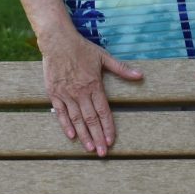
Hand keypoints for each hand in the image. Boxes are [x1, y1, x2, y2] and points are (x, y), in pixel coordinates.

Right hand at [40, 32, 141, 157]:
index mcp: (94, 85)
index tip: (111, 141)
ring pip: (76, 119)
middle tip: (103, 153)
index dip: (108, 127)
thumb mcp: (104, 57)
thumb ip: (121, 69)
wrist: (57, 41)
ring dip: (84, 135)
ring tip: (90, 148)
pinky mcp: (54, 93)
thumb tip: (140, 75)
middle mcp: (80, 93)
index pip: (103, 112)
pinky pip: (60, 113)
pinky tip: (71, 136)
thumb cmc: (82, 48)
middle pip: (91, 120)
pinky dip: (66, 125)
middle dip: (98, 137)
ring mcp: (66, 94)